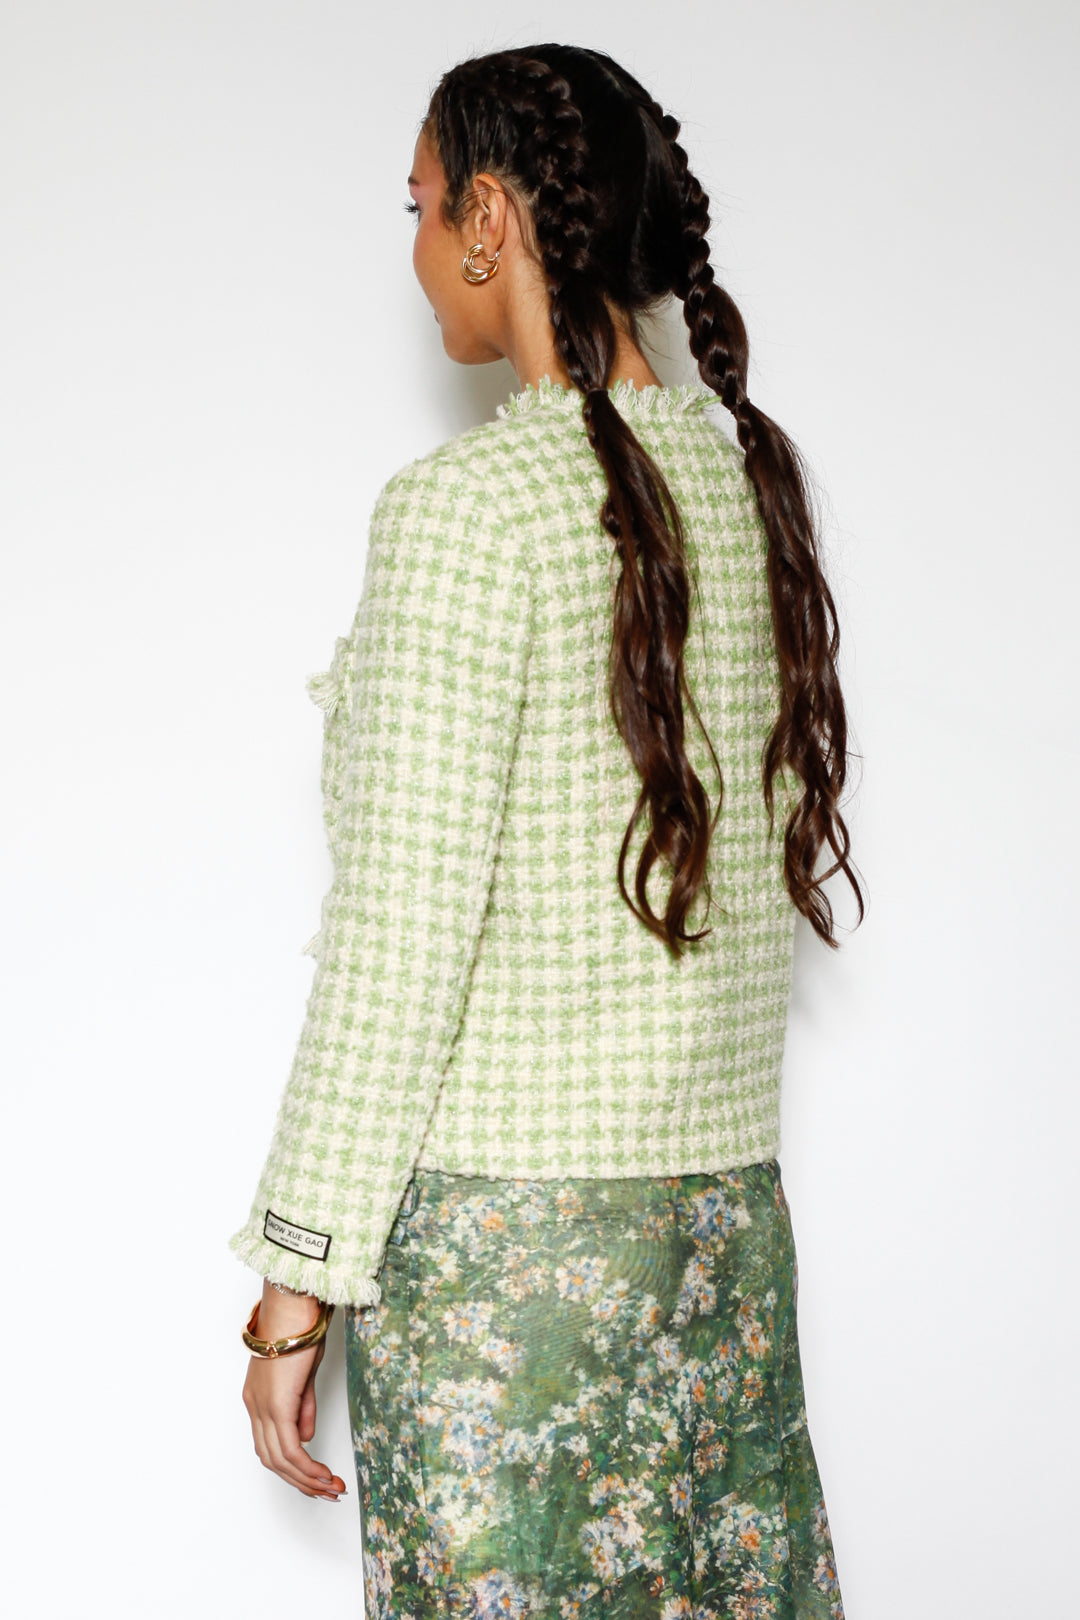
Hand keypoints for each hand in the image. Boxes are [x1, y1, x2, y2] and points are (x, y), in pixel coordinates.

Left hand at [241, 1281, 348, 1501]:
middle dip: (301, 1481)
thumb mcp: (304, 1374)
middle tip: (328, 1492)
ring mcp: (263, 1407)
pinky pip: (289, 1449)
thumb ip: (302, 1407)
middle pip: (272, 1460)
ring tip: (332, 1489)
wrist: (294, 1305)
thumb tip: (305, 1438)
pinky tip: (324, 1475)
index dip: (292, 1467)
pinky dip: (307, 1467)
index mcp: (258, 1397)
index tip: (316, 1478)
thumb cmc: (300, 1329)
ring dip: (306, 1480)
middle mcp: (255, 1406)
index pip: (270, 1445)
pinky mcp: (277, 1405)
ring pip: (279, 1460)